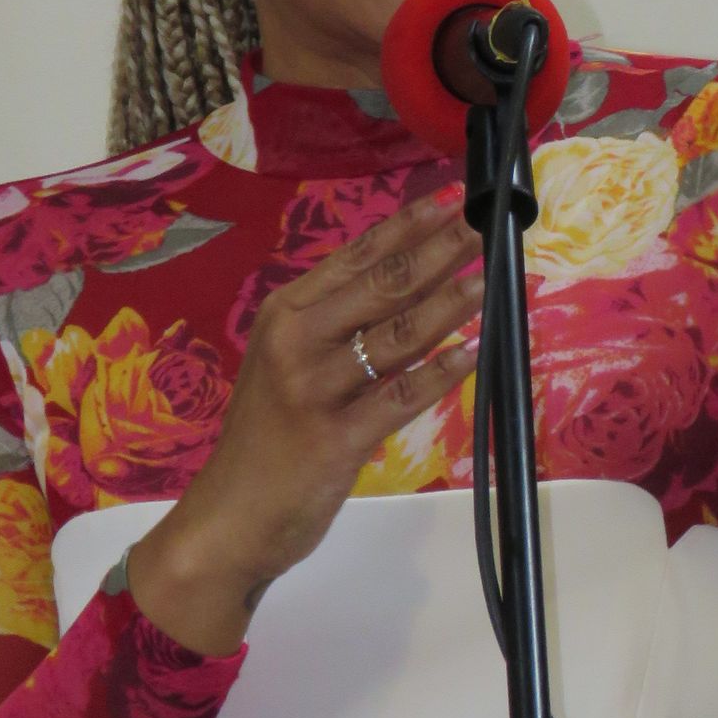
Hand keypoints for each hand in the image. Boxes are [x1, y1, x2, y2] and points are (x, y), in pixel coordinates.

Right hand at [126, 193, 483, 653]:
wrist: (228, 518)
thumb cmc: (265, 440)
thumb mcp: (285, 364)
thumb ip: (333, 325)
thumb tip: (408, 281)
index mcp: (284, 314)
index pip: (355, 256)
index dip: (408, 226)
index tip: (453, 198)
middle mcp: (294, 340)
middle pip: (380, 284)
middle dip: (438, 250)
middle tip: (484, 224)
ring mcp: (313, 388)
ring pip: (394, 335)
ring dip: (447, 304)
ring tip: (489, 280)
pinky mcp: (334, 438)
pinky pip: (398, 398)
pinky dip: (438, 374)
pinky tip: (471, 353)